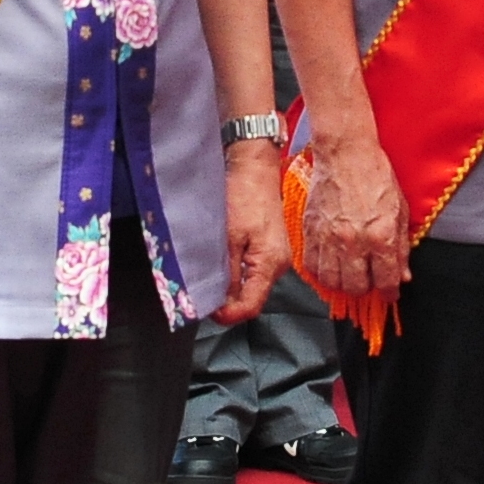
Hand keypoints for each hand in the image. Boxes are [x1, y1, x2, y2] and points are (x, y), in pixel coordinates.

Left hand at [214, 144, 288, 322]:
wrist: (255, 168)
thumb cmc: (242, 196)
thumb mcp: (228, 238)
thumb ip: (228, 274)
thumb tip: (222, 305)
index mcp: (271, 264)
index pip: (251, 306)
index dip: (228, 315)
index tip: (207, 311)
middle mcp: (279, 264)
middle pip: (253, 297)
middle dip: (229, 302)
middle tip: (203, 293)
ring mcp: (277, 256)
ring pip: (253, 284)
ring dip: (232, 286)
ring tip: (210, 277)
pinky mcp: (272, 248)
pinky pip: (255, 270)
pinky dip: (238, 272)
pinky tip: (223, 264)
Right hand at [299, 118, 410, 303]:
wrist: (346, 154)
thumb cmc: (375, 176)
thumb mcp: (400, 211)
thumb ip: (401, 247)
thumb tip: (402, 274)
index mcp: (380, 236)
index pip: (386, 281)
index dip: (390, 291)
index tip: (390, 291)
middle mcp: (354, 241)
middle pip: (356, 287)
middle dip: (366, 288)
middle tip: (369, 280)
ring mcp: (329, 238)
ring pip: (332, 281)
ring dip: (342, 283)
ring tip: (349, 275)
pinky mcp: (311, 231)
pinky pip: (311, 266)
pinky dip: (321, 271)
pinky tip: (330, 265)